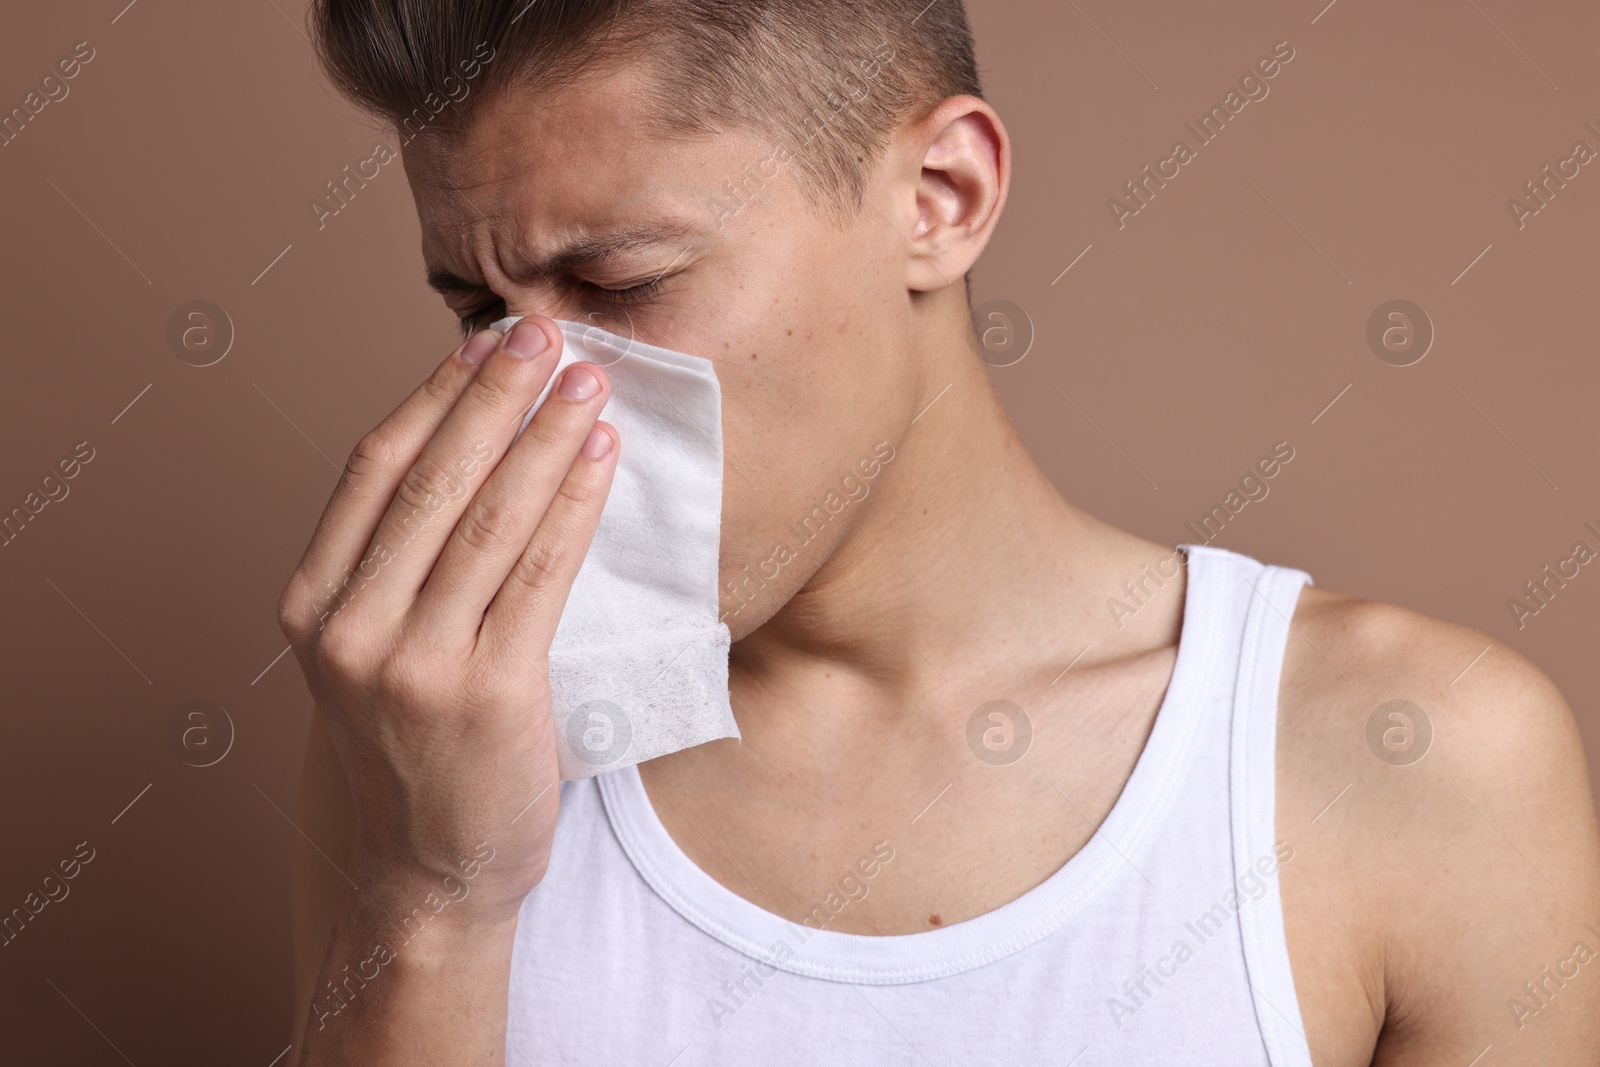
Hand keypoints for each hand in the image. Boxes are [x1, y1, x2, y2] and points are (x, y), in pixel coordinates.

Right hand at [277, 316, 616, 925]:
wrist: (427, 874)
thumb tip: (476, 449)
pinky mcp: (485, 695)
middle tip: (545, 332)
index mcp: (309, 604)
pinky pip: (539, 574)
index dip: (433, 395)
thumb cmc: (414, 753)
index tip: (483, 342)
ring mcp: (411, 664)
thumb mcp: (373, 653)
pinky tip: (602, 457)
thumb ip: (397, 567)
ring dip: (545, 436)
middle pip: (431, 478)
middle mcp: (347, 628)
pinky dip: (574, 504)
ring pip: (488, 517)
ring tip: (589, 379)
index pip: (373, 468)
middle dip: (495, 394)